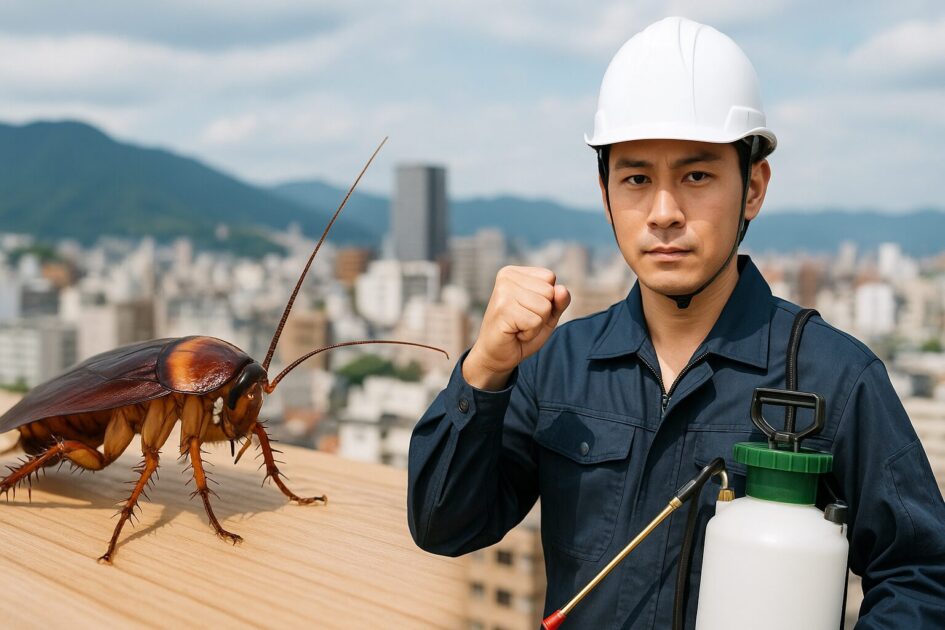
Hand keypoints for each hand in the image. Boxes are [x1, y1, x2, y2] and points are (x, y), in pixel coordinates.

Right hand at [463, 266, 570, 389]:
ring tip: (518, 326)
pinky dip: (529, 333)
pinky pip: (535, 321)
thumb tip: (562, 289)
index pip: (549, 277)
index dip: (546, 299)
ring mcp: (502, 292)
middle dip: (542, 313)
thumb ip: (559, 301)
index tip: (527, 309)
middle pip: (549, 291)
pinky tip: (514, 333)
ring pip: (544, 307)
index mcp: (514, 273)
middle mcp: (506, 278)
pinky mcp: (502, 310)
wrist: (496, 356)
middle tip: (522, 321)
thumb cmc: (520, 332)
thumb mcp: (547, 315)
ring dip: (536, 324)